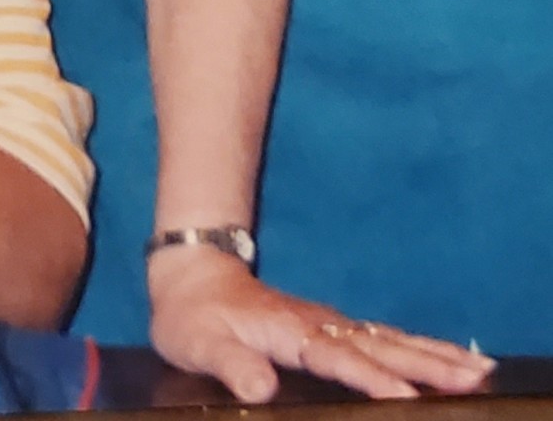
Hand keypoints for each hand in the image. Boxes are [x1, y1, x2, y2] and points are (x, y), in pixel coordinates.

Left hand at [147, 248, 495, 401]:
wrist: (191, 272)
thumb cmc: (193, 316)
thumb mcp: (198, 343)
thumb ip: (230, 364)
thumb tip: (261, 388)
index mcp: (288, 331)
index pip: (335, 357)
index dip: (368, 378)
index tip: (404, 398)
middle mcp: (317, 323)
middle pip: (378, 345)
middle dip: (426, 363)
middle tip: (475, 377)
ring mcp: (328, 323)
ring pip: (388, 339)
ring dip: (433, 354)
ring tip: (479, 369)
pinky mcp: (332, 328)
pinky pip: (381, 339)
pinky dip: (416, 348)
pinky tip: (443, 359)